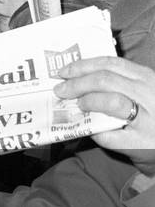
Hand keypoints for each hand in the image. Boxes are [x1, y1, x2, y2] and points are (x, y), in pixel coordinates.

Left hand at [56, 56, 154, 175]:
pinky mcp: (140, 143)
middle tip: (60, 90)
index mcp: (146, 78)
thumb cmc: (152, 114)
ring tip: (79, 106)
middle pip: (105, 80)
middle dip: (77, 84)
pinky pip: (110, 135)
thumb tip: (76, 78)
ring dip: (88, 102)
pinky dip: (95, 132)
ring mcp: (146, 120)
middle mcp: (149, 95)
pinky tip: (90, 130)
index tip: (63, 72)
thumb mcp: (142, 91)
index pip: (111, 64)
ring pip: (111, 102)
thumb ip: (118, 82)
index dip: (83, 66)